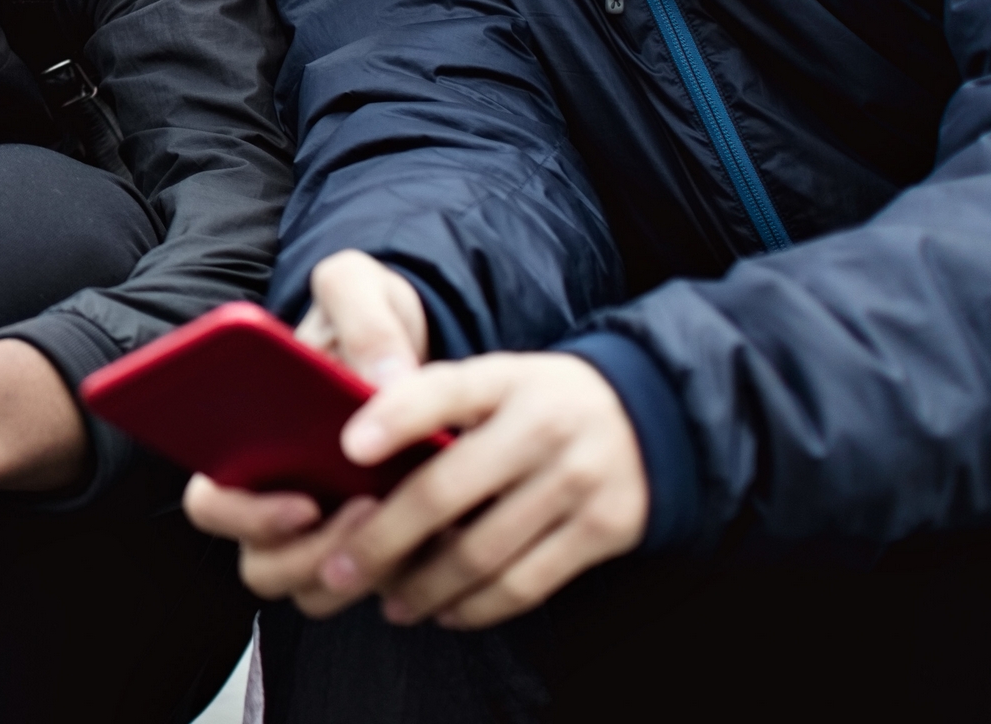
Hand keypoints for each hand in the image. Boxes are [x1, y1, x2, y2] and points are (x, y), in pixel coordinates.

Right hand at [186, 251, 431, 609]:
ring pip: (312, 589)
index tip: (303, 502)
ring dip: (353, 568)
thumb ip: (362, 317)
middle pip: (261, 564)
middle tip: (366, 511)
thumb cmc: (365, 322)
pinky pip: (368, 587)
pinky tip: (436, 530)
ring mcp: (318, 529)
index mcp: (241, 442)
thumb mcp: (360, 290)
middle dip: (309, 554)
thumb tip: (384, 380)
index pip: (208, 502)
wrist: (416, 349)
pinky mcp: (370, 546)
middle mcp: (269, 496)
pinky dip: (399, 572)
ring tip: (401, 521)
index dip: (243, 516)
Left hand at [314, 352, 645, 629]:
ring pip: (481, 552)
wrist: (653, 417)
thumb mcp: (497, 379)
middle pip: (446, 492)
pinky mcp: (604, 531)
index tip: (349, 447)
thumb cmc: (539, 402)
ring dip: (423, 587)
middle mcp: (543, 427)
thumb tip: (350, 454)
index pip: (442, 391)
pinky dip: (477, 606)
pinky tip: (444, 611)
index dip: (395, 417)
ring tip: (386, 602)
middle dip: (382, 540)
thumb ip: (435, 404)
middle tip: (337, 570)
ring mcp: (576, 482)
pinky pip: (527, 584)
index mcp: (505, 379)